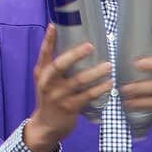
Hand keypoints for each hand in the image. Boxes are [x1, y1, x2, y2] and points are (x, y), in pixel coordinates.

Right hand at [26, 24, 111, 151]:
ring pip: (78, 81)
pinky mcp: (69, 108)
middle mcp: (47, 83)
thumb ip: (52, 64)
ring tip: (109, 66)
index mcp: (41, 73)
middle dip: (75, 55)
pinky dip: (100, 90)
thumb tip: (66, 40)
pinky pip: (87, 96)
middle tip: (91, 46)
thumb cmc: (50, 97)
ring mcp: (58, 96)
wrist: (46, 126)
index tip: (54, 25)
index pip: (44, 53)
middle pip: (60, 65)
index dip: (48, 39)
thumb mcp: (45, 80)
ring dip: (95, 73)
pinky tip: (110, 84)